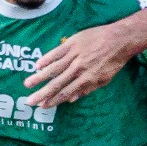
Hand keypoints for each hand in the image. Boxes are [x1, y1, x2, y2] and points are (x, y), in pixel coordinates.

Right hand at [22, 23, 136, 107]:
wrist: (119, 39)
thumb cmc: (113, 61)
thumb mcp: (104, 79)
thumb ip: (87, 89)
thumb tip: (71, 99)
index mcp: (86, 79)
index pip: (66, 92)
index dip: (54, 100)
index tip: (43, 106)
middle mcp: (78, 69)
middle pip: (57, 83)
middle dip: (42, 93)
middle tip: (30, 101)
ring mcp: (74, 55)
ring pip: (53, 68)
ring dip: (39, 77)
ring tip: (27, 84)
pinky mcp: (72, 43)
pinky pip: (56, 52)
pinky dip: (47, 59)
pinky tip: (37, 65)